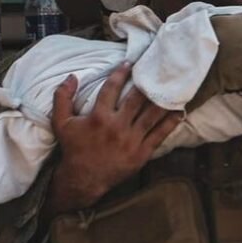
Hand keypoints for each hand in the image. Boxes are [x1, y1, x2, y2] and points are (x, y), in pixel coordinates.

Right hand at [45, 63, 181, 215]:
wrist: (84, 179)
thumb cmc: (73, 149)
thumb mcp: (61, 122)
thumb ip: (62, 97)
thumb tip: (71, 76)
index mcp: (99, 117)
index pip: (112, 89)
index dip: (121, 73)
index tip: (130, 63)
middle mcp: (117, 126)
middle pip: (136, 99)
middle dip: (147, 83)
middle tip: (157, 71)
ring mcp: (131, 140)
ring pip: (151, 115)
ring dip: (163, 101)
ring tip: (173, 87)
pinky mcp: (142, 153)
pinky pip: (160, 135)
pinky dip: (170, 123)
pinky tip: (180, 112)